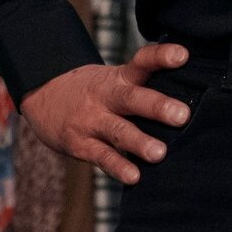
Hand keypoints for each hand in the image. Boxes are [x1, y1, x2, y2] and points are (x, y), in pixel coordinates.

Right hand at [17, 42, 196, 185]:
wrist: (42, 94)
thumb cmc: (93, 90)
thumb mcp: (114, 78)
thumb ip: (144, 86)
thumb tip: (190, 94)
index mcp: (119, 77)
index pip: (142, 62)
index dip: (161, 57)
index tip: (182, 54)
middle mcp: (106, 96)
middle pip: (132, 97)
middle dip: (157, 106)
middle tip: (183, 115)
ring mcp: (91, 120)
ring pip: (118, 130)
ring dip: (139, 142)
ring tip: (160, 153)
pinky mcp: (80, 143)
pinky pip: (101, 156)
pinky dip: (118, 166)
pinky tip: (134, 176)